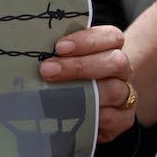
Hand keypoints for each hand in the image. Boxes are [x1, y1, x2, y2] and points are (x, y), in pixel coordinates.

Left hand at [39, 26, 134, 142]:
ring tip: (54, 95)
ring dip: (83, 92)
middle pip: (115, 62)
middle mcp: (122, 70)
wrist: (87, 108)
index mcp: (110, 48)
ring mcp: (126, 94)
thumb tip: (30, 47)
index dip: (87, 40)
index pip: (111, 37)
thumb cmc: (69, 75)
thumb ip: (56, 53)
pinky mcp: (124, 119)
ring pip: (115, 90)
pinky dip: (93, 116)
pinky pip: (114, 118)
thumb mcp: (63, 59)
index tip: (59, 47)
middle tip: (47, 70)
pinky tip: (73, 114)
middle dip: (80, 66)